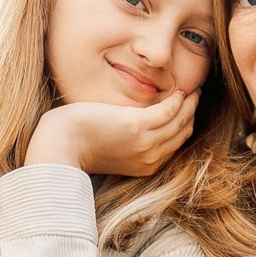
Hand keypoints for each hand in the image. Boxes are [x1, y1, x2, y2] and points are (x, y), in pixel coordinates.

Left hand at [25, 89, 198, 176]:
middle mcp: (149, 158)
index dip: (185, 126)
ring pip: (180, 122)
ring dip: (190, 104)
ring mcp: (145, 144)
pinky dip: (177, 101)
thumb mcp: (112, 148)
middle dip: (192, 114)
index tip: (187, 109)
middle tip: (195, 95)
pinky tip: (178, 91)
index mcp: (145, 166)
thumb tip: (138, 125)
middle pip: (182, 133)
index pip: (175, 144)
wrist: (60, 145)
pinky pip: (168, 112)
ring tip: (193, 90)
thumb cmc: (79, 144)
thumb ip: (130, 142)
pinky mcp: (136, 126)